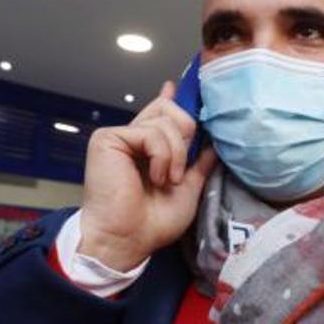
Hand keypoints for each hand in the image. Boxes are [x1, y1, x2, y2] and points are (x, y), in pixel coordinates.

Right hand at [78, 81, 216, 270]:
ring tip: (165, 181)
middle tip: (180, 169)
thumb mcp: (188, 189)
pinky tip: (155, 177)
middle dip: (186, 136)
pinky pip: (151, 133)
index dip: (172, 99)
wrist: (129, 239)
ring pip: (166, 122)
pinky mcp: (108, 138)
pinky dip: (162, 157)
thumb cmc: (152, 222)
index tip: (177, 85)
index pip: (161, 112)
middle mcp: (132, 138)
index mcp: (147, 148)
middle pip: (169, 109)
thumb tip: (214, 145)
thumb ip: (199, 164)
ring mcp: (119, 136)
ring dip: (176, 156)